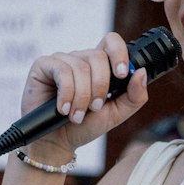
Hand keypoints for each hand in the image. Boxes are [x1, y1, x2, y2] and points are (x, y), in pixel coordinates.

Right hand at [20, 34, 151, 158]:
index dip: (119, 53)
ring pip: (80, 67)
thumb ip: (134, 96)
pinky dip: (66, 94)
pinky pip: (61, 71)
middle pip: (97, 57)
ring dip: (81, 97)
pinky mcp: (43, 65)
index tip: (122, 75)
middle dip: (100, 87)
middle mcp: (80, 59)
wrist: (58, 142)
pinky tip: (63, 109)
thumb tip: (140, 72)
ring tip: (76, 116)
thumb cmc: (85, 125)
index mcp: (99, 66)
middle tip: (94, 108)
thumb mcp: (116, 114)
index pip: (111, 42)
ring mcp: (61, 60)